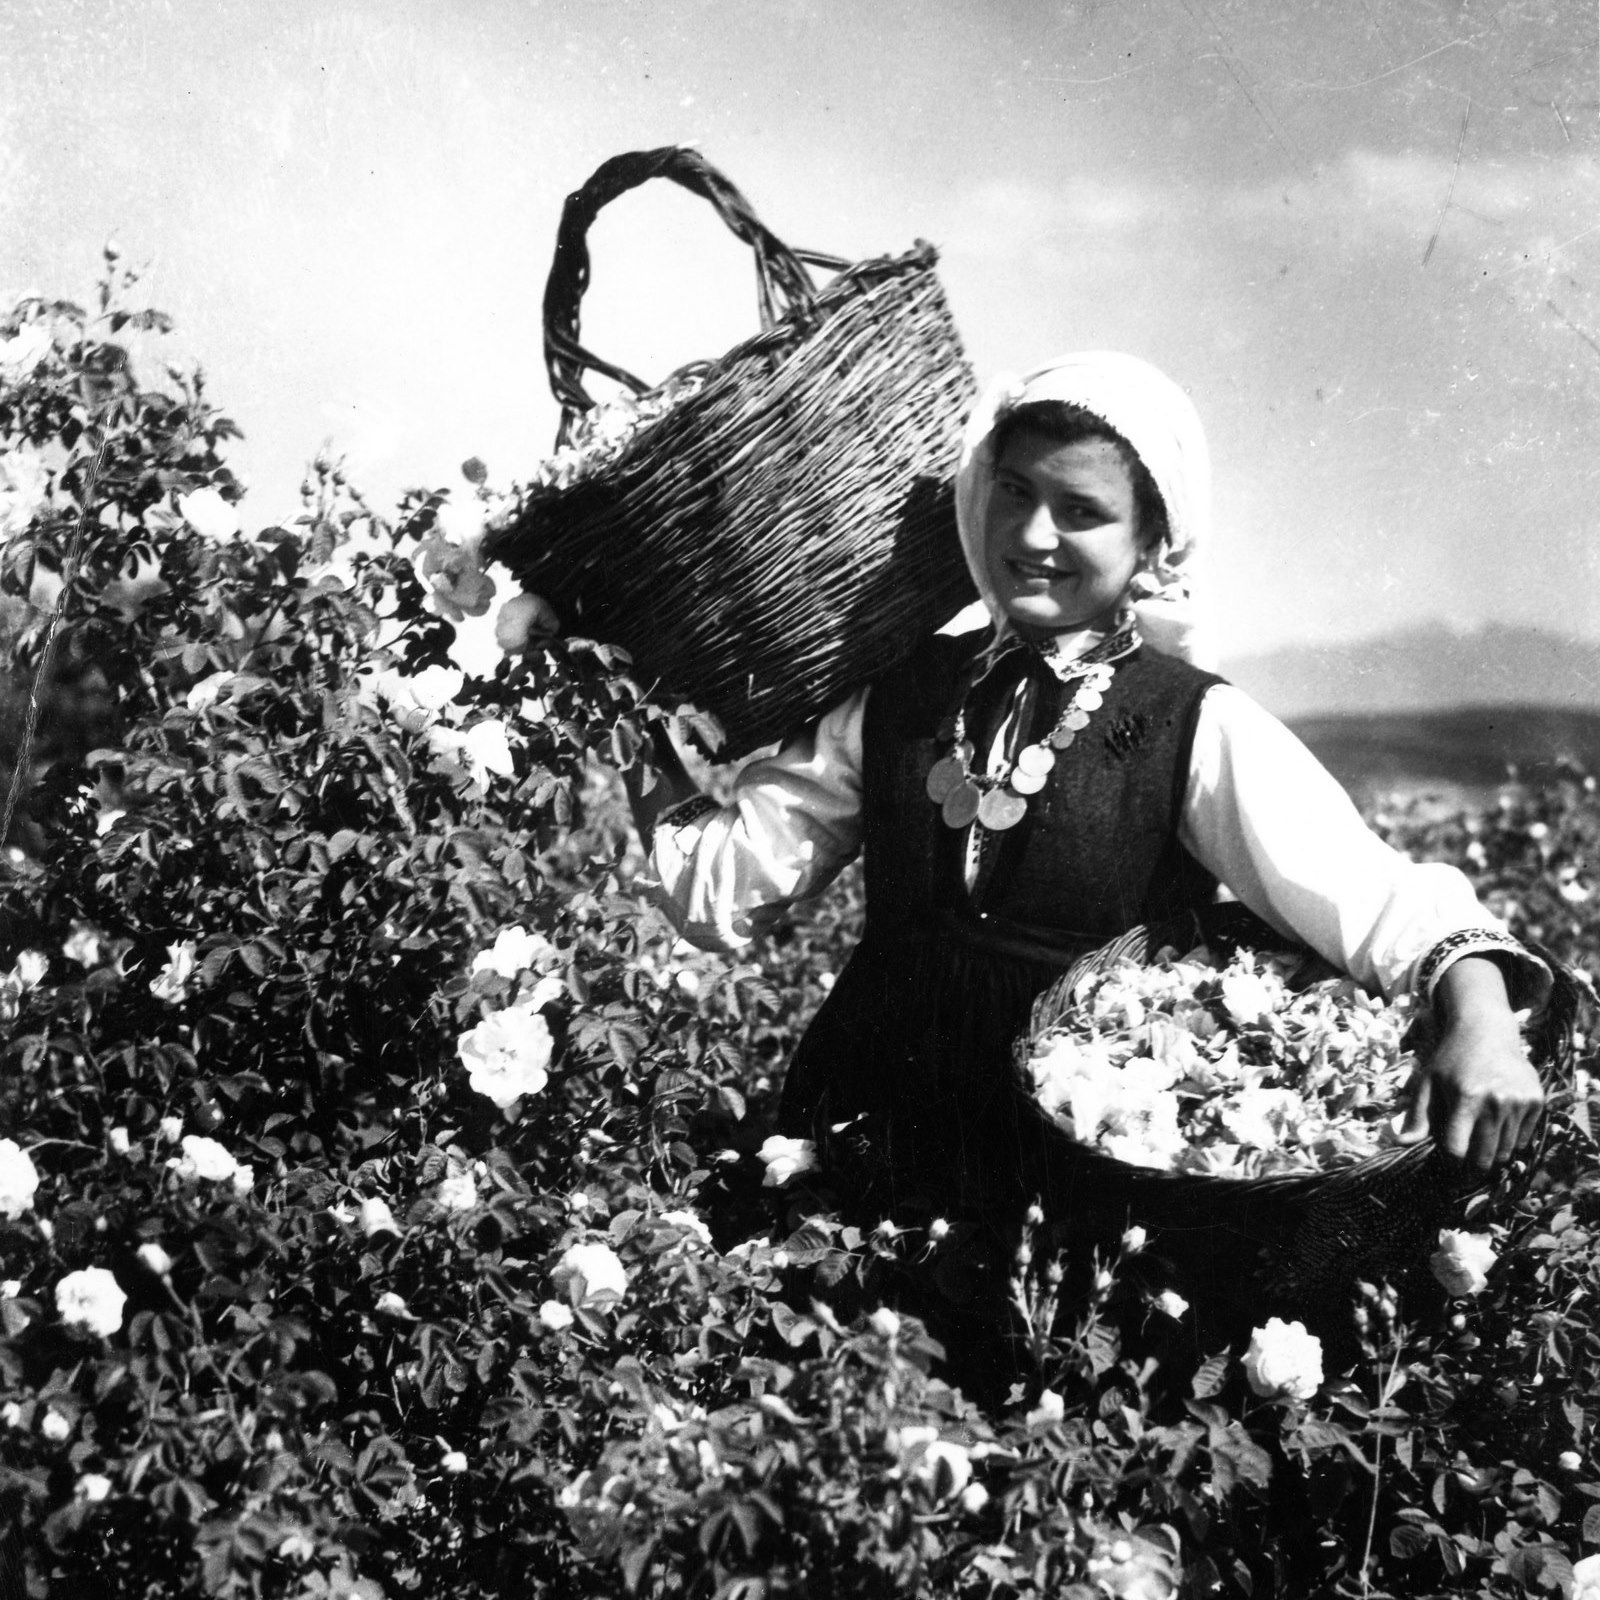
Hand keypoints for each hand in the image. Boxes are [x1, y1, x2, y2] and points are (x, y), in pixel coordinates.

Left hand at [1398, 957, 1543, 1170]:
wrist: (1486, 1031)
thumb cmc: (1450, 1060)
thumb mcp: (1427, 1082)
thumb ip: (1417, 1115)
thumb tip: (1400, 1143)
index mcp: (1465, 1097)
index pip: (1457, 1150)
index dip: (1449, 1164)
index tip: (1445, 1166)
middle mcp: (1495, 1101)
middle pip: (1484, 1157)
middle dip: (1472, 1169)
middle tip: (1464, 1169)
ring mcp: (1518, 1101)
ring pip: (1505, 1152)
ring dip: (1491, 1156)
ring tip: (1479, 1146)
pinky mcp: (1536, 1101)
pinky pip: (1523, 1139)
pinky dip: (1510, 1141)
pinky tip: (1497, 1127)